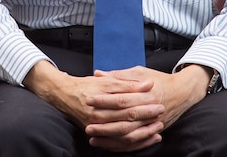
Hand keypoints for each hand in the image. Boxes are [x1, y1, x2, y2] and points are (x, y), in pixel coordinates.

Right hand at [23, 61, 165, 151]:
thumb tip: (147, 84)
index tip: (158, 102)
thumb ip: (127, 82)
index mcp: (101, 99)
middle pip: (126, 120)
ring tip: (157, 130)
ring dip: (142, 134)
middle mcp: (99, 115)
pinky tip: (145, 140)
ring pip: (123, 136)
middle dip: (146, 118)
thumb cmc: (88, 85)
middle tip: (161, 115)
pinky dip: (133, 144)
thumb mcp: (107, 81)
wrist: (65, 95)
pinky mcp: (98, 135)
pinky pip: (117, 144)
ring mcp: (97, 127)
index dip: (143, 103)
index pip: (126, 102)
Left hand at [85, 64, 210, 150]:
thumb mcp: (139, 72)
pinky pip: (136, 142)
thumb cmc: (159, 80)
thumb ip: (118, 75)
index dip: (104, 100)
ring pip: (129, 135)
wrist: (182, 91)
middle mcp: (149, 109)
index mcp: (144, 93)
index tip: (89, 100)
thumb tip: (98, 74)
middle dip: (104, 124)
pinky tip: (107, 144)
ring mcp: (152, 122)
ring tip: (93, 138)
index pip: (121, 99)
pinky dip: (121, 145)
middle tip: (87, 125)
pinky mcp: (153, 131)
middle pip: (124, 119)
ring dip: (110, 138)